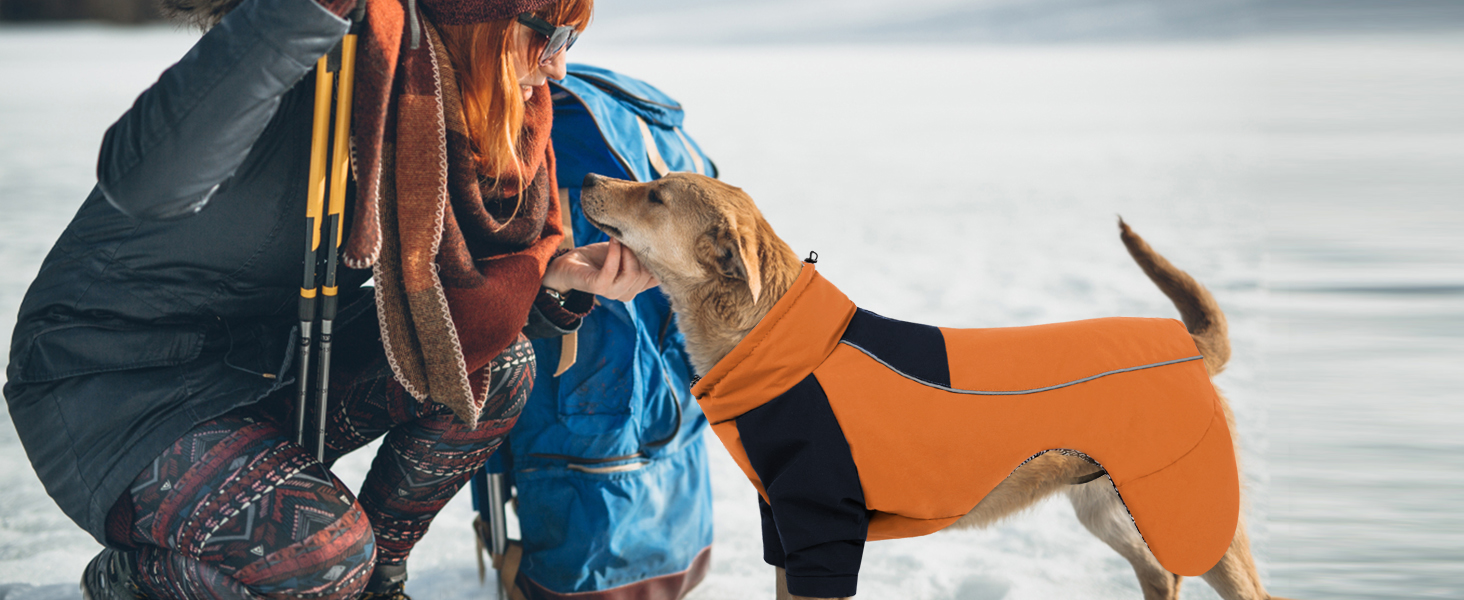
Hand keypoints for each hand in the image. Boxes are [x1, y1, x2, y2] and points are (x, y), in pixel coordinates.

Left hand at [542, 239, 658, 301]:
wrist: (569, 263)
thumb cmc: (598, 257)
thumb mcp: (625, 254)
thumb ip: (641, 254)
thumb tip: (661, 242)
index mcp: (635, 287)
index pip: (657, 278)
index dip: (659, 260)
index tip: (654, 240)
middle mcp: (626, 293)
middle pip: (647, 274)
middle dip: (641, 252)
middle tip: (632, 235)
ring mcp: (612, 292)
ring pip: (633, 274)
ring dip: (628, 252)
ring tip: (621, 238)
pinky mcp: (598, 286)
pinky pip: (612, 270)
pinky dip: (614, 252)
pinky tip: (613, 241)